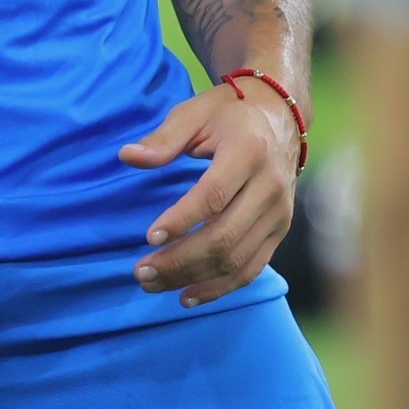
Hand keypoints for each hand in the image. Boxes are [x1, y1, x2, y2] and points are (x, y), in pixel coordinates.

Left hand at [123, 83, 300, 304]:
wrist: (281, 113)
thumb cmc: (229, 112)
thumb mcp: (195, 113)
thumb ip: (163, 139)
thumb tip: (127, 157)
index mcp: (248, 152)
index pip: (214, 196)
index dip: (182, 220)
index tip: (149, 237)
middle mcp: (270, 186)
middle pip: (225, 236)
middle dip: (180, 260)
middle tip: (141, 272)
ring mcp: (280, 212)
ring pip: (237, 259)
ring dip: (193, 278)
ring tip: (153, 284)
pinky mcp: (281, 230)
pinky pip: (252, 268)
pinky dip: (220, 288)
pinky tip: (187, 295)